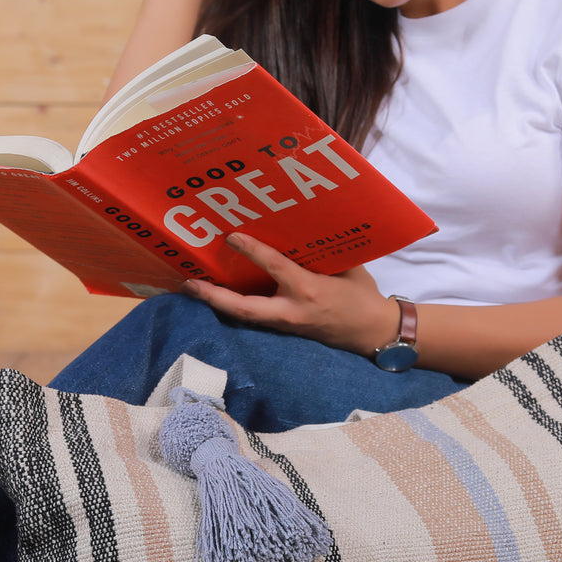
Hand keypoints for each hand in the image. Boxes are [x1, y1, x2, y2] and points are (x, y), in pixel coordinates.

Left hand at [182, 233, 398, 355]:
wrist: (373, 333)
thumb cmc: (362, 296)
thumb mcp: (346, 267)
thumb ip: (320, 252)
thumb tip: (297, 228)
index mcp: (308, 290)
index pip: (274, 266)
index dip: (252, 250)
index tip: (231, 236)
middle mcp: (290, 311)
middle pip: (243, 308)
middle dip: (214, 296)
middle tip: (188, 284)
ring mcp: (285, 325)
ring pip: (244, 316)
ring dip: (218, 303)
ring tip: (193, 289)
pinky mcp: (285, 331)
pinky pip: (255, 318)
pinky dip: (234, 307)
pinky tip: (218, 296)